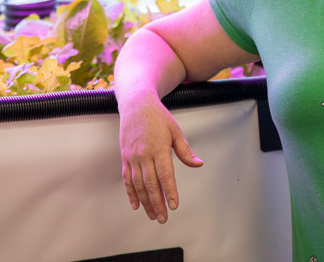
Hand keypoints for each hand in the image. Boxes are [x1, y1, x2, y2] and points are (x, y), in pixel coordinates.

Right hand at [119, 93, 203, 223]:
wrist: (136, 105)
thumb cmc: (158, 117)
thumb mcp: (175, 131)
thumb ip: (185, 150)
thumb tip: (198, 164)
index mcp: (158, 148)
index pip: (165, 175)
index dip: (169, 191)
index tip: (174, 205)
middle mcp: (144, 154)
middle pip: (150, 184)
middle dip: (157, 203)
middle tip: (163, 218)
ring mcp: (132, 157)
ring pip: (138, 184)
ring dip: (145, 202)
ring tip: (152, 215)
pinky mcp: (125, 157)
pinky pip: (127, 178)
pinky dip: (131, 193)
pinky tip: (136, 205)